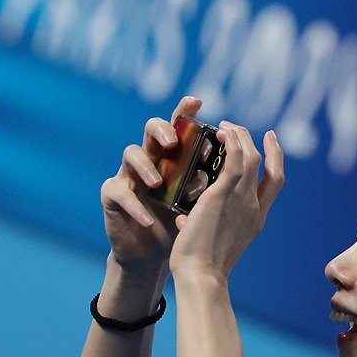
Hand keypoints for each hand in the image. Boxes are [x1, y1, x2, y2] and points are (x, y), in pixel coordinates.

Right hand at [102, 96, 202, 271]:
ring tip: (158, 184)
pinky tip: (147, 220)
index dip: (184, 110)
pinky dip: (134, 206)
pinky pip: (119, 192)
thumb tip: (244, 163)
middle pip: (151, 128)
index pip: (178, 126)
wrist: (154, 256)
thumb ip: (214, 181)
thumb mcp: (201, 202)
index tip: (197, 101)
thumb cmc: (179, 223)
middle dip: (162, 130)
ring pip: (131, 153)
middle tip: (173, 143)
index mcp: (173, 156)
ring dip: (146, 166)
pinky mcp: (113, 195)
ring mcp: (129, 174)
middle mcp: (151, 158)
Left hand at [169, 121, 283, 280]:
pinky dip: (231, 142)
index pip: (274, 182)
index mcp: (256, 219)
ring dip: (239, 136)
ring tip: (225, 126)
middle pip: (264, 164)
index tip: (270, 139)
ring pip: (250, 156)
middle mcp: (254, 207)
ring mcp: (241, 200)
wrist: (202, 276)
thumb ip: (202, 226)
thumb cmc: (202, 266)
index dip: (276, 157)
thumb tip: (183, 220)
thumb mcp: (209, 242)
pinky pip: (234, 160)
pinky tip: (221, 132)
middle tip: (237, 128)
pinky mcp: (222, 195)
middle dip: (254, 141)